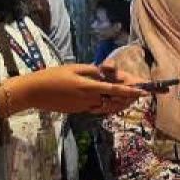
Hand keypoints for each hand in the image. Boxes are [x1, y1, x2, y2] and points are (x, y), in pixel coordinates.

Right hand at [0, 64, 145, 116]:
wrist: (34, 93)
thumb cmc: (53, 76)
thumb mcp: (74, 68)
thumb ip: (92, 71)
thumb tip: (106, 73)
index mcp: (89, 87)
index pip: (116, 90)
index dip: (132, 91)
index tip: (145, 92)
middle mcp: (90, 99)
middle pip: (116, 100)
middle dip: (130, 96)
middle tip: (141, 91)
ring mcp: (85, 107)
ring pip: (109, 105)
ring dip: (121, 101)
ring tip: (132, 95)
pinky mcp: (80, 110)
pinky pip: (99, 108)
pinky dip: (109, 104)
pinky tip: (113, 98)